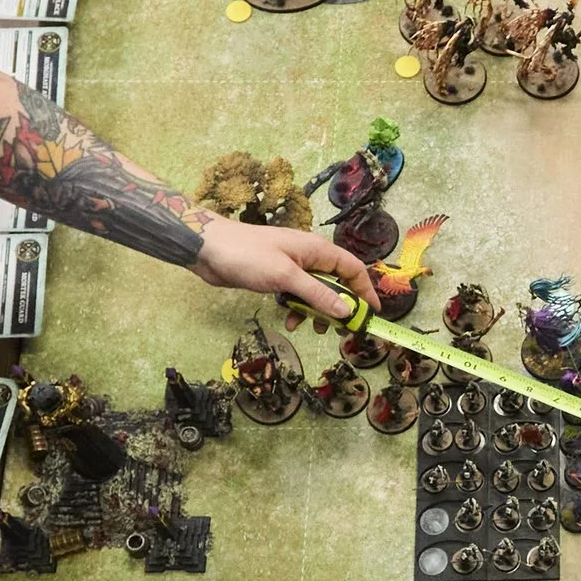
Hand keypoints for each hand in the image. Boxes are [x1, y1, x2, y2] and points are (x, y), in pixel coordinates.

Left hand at [188, 217, 376, 320]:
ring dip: (317, 312)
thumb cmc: (248, 256)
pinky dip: (297, 309)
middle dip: (340, 307)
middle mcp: (309, 257)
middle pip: (336, 283)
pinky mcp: (277, 277)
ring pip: (316, 292)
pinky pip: (297, 295)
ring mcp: (292, 267)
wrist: (209, 249)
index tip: (372, 314)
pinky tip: (289, 321)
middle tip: (340, 331)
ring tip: (312, 329)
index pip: (352, 269)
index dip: (365, 290)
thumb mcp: (286, 276)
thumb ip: (317, 294)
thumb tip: (346, 311)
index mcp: (317, 250)